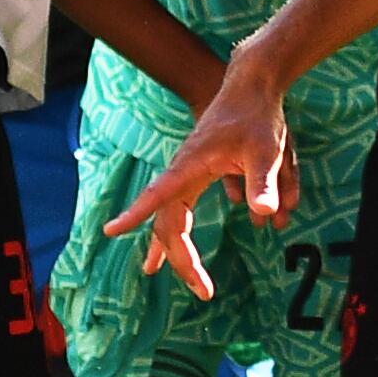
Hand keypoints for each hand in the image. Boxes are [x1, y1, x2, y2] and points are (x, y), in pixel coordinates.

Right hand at [103, 56, 296, 301]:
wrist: (251, 86)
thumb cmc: (257, 116)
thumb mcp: (267, 148)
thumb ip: (264, 181)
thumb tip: (263, 215)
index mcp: (192, 166)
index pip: (158, 195)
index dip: (135, 214)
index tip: (111, 231)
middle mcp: (183, 172)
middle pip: (170, 222)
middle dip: (182, 259)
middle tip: (204, 291)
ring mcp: (188, 173)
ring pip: (171, 217)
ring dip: (172, 249)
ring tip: (154, 272)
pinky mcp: (197, 173)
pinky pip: (181, 209)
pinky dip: (176, 232)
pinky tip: (176, 250)